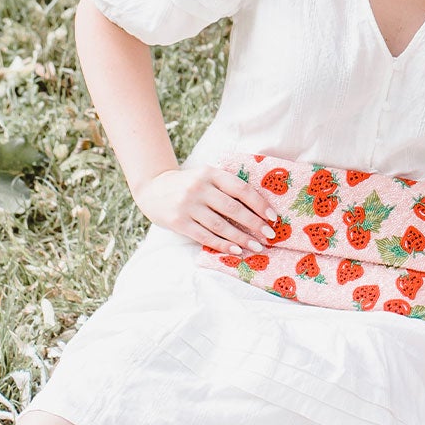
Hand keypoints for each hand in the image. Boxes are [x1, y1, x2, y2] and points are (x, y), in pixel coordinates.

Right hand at [134, 165, 280, 253]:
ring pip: (220, 225)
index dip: (259, 204)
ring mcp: (188, 205)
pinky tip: (236, 251)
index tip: (273, 217)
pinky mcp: (179, 222)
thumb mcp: (206, 177)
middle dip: (255, 224)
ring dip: (241, 238)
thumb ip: (226, 187)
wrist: (152, 189)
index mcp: (211, 173)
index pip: (241, 189)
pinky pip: (205, 236)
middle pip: (233, 209)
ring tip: (257, 247)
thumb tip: (259, 209)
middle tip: (270, 236)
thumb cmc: (188, 185)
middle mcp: (199, 188)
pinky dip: (222, 245)